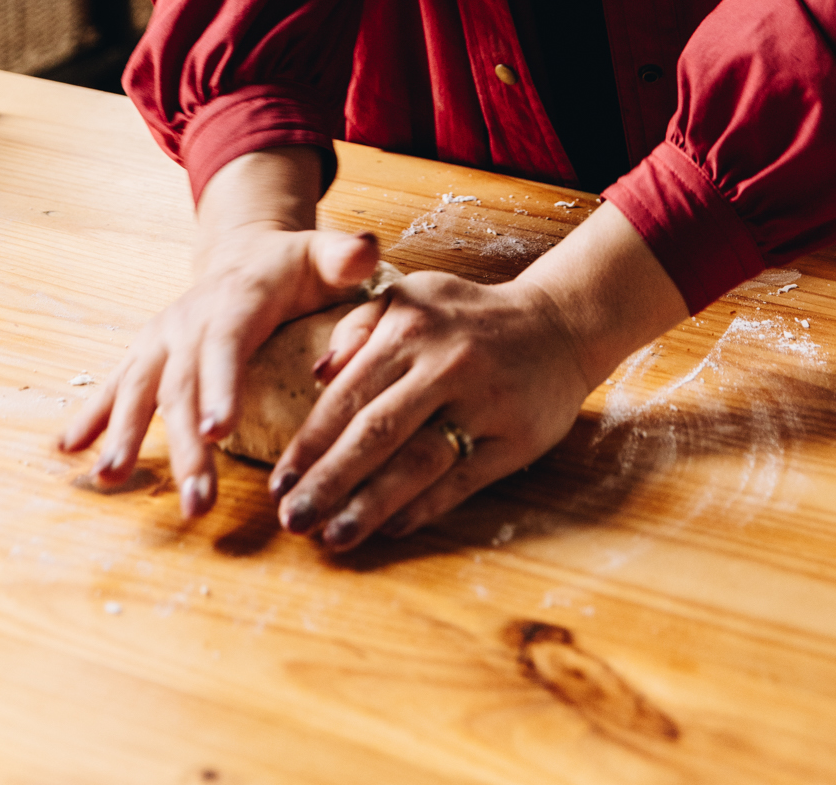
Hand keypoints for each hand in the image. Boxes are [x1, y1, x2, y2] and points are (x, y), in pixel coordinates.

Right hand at [57, 147, 377, 515]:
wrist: (246, 251)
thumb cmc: (295, 267)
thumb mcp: (325, 255)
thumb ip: (346, 257)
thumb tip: (365, 251)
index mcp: (237, 299)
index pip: (227, 343)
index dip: (220, 384)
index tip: (217, 432)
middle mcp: (190, 319)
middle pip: (182, 384)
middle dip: (183, 444)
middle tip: (195, 499)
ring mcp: (162, 337)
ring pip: (140, 388)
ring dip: (123, 434)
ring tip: (112, 481)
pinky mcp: (147, 354)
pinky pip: (114, 385)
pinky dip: (90, 416)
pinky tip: (69, 450)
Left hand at [269, 268, 591, 548]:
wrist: (557, 324)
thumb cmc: (466, 316)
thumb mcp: (410, 297)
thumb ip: (358, 326)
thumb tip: (315, 373)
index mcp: (410, 328)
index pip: (348, 394)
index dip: (310, 443)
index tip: (278, 482)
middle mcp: (445, 364)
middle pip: (376, 434)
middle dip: (329, 482)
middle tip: (293, 520)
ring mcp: (483, 404)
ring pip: (417, 464)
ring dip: (370, 506)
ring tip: (333, 538)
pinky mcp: (514, 439)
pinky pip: (461, 481)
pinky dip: (423, 507)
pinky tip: (390, 528)